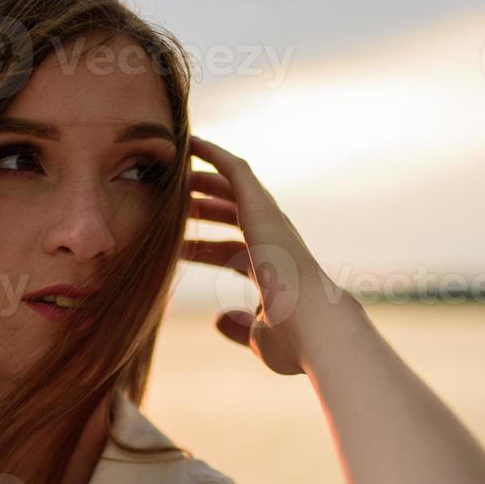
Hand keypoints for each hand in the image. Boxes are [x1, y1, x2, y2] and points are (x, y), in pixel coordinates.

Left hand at [183, 136, 345, 375]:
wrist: (316, 329)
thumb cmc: (293, 341)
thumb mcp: (258, 336)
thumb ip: (238, 325)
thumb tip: (218, 321)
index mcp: (273, 271)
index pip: (230, 252)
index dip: (200, 249)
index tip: (171, 249)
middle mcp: (274, 241)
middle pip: (231, 217)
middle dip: (201, 210)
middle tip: (168, 204)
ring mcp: (270, 222)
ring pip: (230, 189)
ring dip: (201, 182)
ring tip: (171, 175)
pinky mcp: (263, 206)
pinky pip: (235, 169)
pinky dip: (213, 154)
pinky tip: (191, 142)